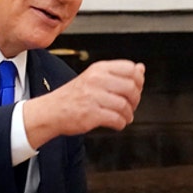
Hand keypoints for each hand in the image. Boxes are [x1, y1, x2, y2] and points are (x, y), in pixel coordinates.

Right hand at [23, 60, 145, 148]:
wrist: (51, 111)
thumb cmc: (74, 96)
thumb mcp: (95, 77)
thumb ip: (119, 74)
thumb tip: (141, 68)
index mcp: (99, 68)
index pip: (130, 68)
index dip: (138, 80)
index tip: (136, 89)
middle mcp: (96, 80)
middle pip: (131, 87)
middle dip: (135, 100)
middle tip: (130, 106)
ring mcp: (93, 96)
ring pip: (125, 105)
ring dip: (128, 114)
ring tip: (124, 117)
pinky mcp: (91, 114)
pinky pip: (117, 119)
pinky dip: (121, 124)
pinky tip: (117, 123)